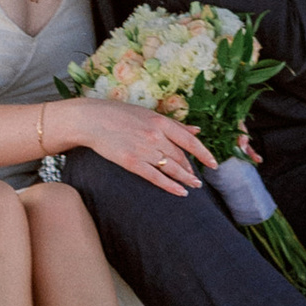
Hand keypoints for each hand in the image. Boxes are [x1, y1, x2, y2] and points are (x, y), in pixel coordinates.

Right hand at [59, 96, 217, 196]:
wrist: (91, 119)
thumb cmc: (118, 113)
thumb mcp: (148, 113)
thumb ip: (173, 123)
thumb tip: (197, 128)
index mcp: (160, 121)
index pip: (190, 140)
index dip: (204, 153)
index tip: (214, 163)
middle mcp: (155, 136)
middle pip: (181, 157)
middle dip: (192, 169)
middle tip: (198, 178)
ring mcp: (144, 150)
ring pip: (172, 168)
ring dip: (185, 179)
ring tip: (194, 186)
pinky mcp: (132, 162)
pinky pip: (156, 178)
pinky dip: (170, 186)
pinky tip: (180, 192)